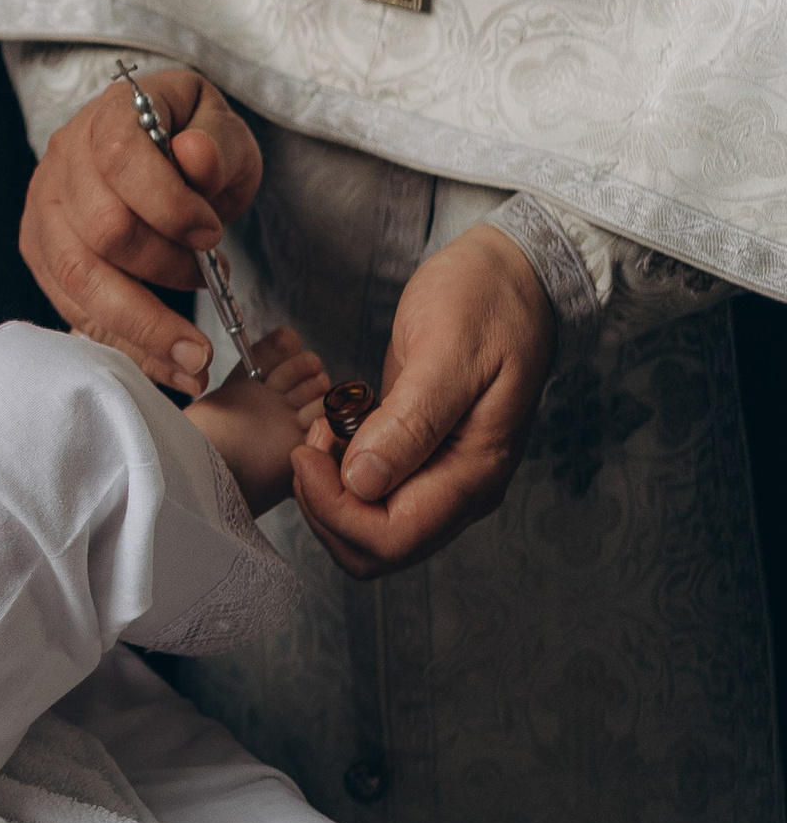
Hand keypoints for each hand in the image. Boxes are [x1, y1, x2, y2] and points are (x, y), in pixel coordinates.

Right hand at [18, 68, 263, 394]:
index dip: (168, 204)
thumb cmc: (196, 142)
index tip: (213, 235)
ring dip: (143, 328)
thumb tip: (196, 160)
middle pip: (101, 229)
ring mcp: (44, 208)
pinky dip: (124, 344)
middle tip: (217, 291)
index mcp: (108, 114)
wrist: (167, 153)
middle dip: (165, 272)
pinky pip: (74, 309)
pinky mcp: (42, 254)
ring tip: (197, 360)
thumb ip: (217, 143)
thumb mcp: (224, 130)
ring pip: (80, 279)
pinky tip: (167, 363)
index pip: (121, 157)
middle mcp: (63, 158)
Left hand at [290, 223, 553, 577]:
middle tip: (314, 438)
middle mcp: (462, 486)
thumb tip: (365, 482)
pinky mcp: (425, 454)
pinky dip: (344, 468)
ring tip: (329, 423)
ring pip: (371, 524)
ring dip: (333, 488)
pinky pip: (375, 491)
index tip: (309, 451)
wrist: (512, 275)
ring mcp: (444, 473)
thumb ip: (411, 421)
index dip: (336, 509)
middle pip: (377, 546)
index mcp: (475, 472)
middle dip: (328, 504)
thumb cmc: (487, 301)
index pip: (392, 538)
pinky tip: (344, 420)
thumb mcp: (446, 349)